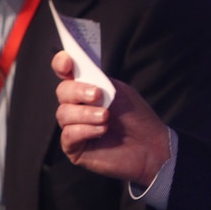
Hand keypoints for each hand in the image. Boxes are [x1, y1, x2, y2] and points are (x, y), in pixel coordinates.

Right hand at [53, 51, 172, 183]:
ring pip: (64, 113)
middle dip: (78, 91)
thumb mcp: (120, 92)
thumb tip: (82, 72)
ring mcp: (74, 126)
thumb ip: (100, 81)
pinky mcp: (74, 147)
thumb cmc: (136, 118)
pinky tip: (102, 130)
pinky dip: (85, 130)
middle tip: (98, 95)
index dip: (61, 64)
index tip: (67, 62)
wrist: (149, 145)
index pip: (65, 72)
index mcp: (86, 89)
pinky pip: (68, 135)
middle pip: (62, 91)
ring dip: (86, 113)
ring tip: (106, 117)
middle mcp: (76, 106)